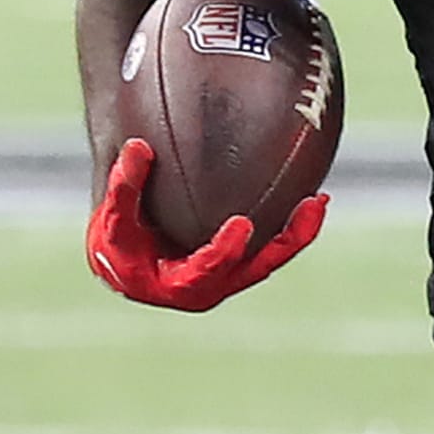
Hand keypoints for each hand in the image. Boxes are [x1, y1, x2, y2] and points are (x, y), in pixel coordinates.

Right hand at [86, 137, 326, 312]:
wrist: (129, 261)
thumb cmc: (120, 244)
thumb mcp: (115, 220)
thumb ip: (124, 187)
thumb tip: (138, 147)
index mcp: (179, 286)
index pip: (206, 271)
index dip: (223, 251)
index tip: (241, 225)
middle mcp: (212, 286)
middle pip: (256, 267)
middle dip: (286, 241)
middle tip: (308, 207)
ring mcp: (231, 275)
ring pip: (271, 258)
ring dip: (297, 233)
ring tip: (318, 201)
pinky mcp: (242, 262)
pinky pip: (272, 246)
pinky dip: (291, 226)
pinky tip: (312, 197)